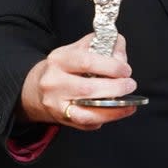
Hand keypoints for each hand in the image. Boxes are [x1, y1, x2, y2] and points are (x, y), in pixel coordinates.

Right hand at [19, 33, 138, 129]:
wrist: (37, 88)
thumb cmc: (64, 68)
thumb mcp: (77, 49)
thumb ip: (101, 45)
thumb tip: (120, 54)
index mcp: (58, 59)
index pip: (86, 61)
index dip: (111, 66)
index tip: (125, 69)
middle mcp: (53, 82)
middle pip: (88, 88)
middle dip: (115, 87)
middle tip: (130, 84)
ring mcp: (56, 103)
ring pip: (88, 111)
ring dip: (113, 107)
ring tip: (128, 102)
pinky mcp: (62, 118)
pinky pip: (87, 122)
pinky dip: (106, 118)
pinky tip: (119, 111)